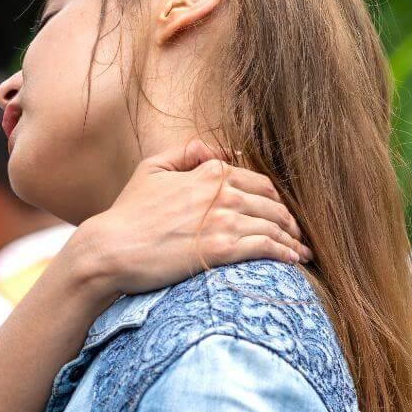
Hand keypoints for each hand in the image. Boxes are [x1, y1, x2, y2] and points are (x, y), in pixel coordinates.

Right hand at [68, 138, 306, 297]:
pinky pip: (264, 248)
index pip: (258, 182)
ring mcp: (222, 221)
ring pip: (272, 226)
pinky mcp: (221, 249)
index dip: (274, 199)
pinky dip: (283, 254)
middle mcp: (221, 193)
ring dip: (291, 240)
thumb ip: (183, 155)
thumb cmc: (127, 214)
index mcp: (208, 172)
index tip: (281, 213)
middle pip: (272, 205)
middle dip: (289, 221)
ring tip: (300, 253)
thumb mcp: (150, 171)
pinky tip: (291, 263)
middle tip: (297, 235)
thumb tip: (210, 148)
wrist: (110, 249)